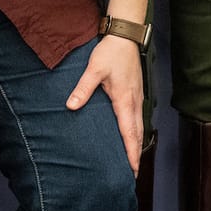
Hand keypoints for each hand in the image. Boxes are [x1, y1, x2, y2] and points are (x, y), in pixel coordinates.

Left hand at [67, 30, 144, 172]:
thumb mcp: (94, 69)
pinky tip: (130, 136)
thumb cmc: (111, 52)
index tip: (132, 169)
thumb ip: (83, 89)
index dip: (131, 152)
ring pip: (139, 126)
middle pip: (138, 134)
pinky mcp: (136, 93)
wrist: (126, 36)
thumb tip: (71, 107)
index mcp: (124, 100)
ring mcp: (137, 97)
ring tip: (132, 161)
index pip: (129, 132)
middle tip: (132, 174)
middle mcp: (134, 101)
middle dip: (136, 155)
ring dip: (136, 144)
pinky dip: (136, 132)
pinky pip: (138, 118)